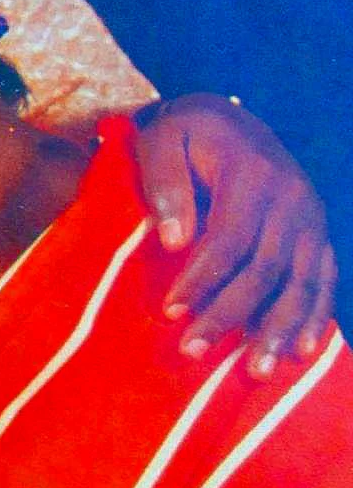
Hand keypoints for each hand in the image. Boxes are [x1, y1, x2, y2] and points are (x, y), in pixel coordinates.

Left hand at [136, 95, 335, 375]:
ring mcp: (312, 218)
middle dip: (230, 315)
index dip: (202, 279)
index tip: (171, 312)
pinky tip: (302, 352)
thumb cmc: (184, 134)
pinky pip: (324, 281)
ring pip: (300, 282)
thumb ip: (166, 185)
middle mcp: (292, 198)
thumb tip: (175, 241)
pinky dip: (314, 318)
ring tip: (256, 371)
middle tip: (193, 351)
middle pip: (266, 268)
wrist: (227, 116)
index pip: (229, 239)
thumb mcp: (162, 140)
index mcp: (252, 175)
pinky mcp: (318, 234)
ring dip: (278, 330)